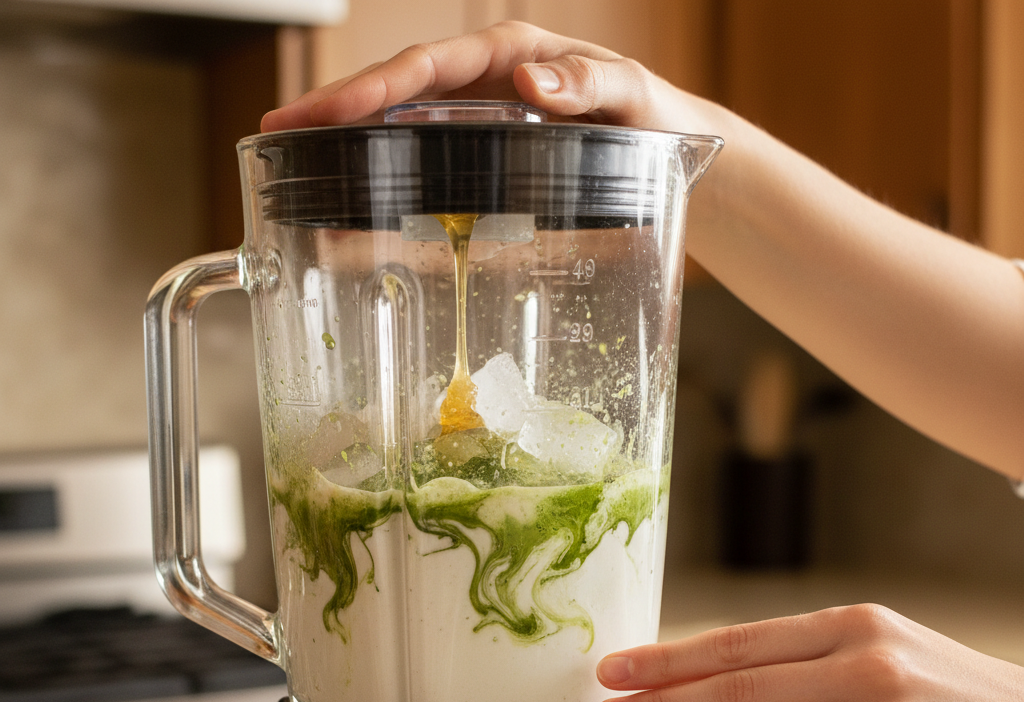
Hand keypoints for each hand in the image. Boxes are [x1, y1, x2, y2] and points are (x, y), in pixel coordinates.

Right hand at [260, 20, 718, 134]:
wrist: (666, 150)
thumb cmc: (651, 117)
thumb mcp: (629, 92)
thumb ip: (588, 80)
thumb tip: (530, 80)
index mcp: (508, 57)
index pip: (425, 66)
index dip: (372, 85)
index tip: (327, 110)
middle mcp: (485, 84)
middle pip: (396, 89)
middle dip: (334, 107)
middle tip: (278, 129)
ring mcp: (480, 121)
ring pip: (400, 123)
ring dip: (347, 140)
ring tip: (297, 161)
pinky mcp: (484, 156)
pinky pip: (427, 160)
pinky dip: (387, 175)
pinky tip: (356, 200)